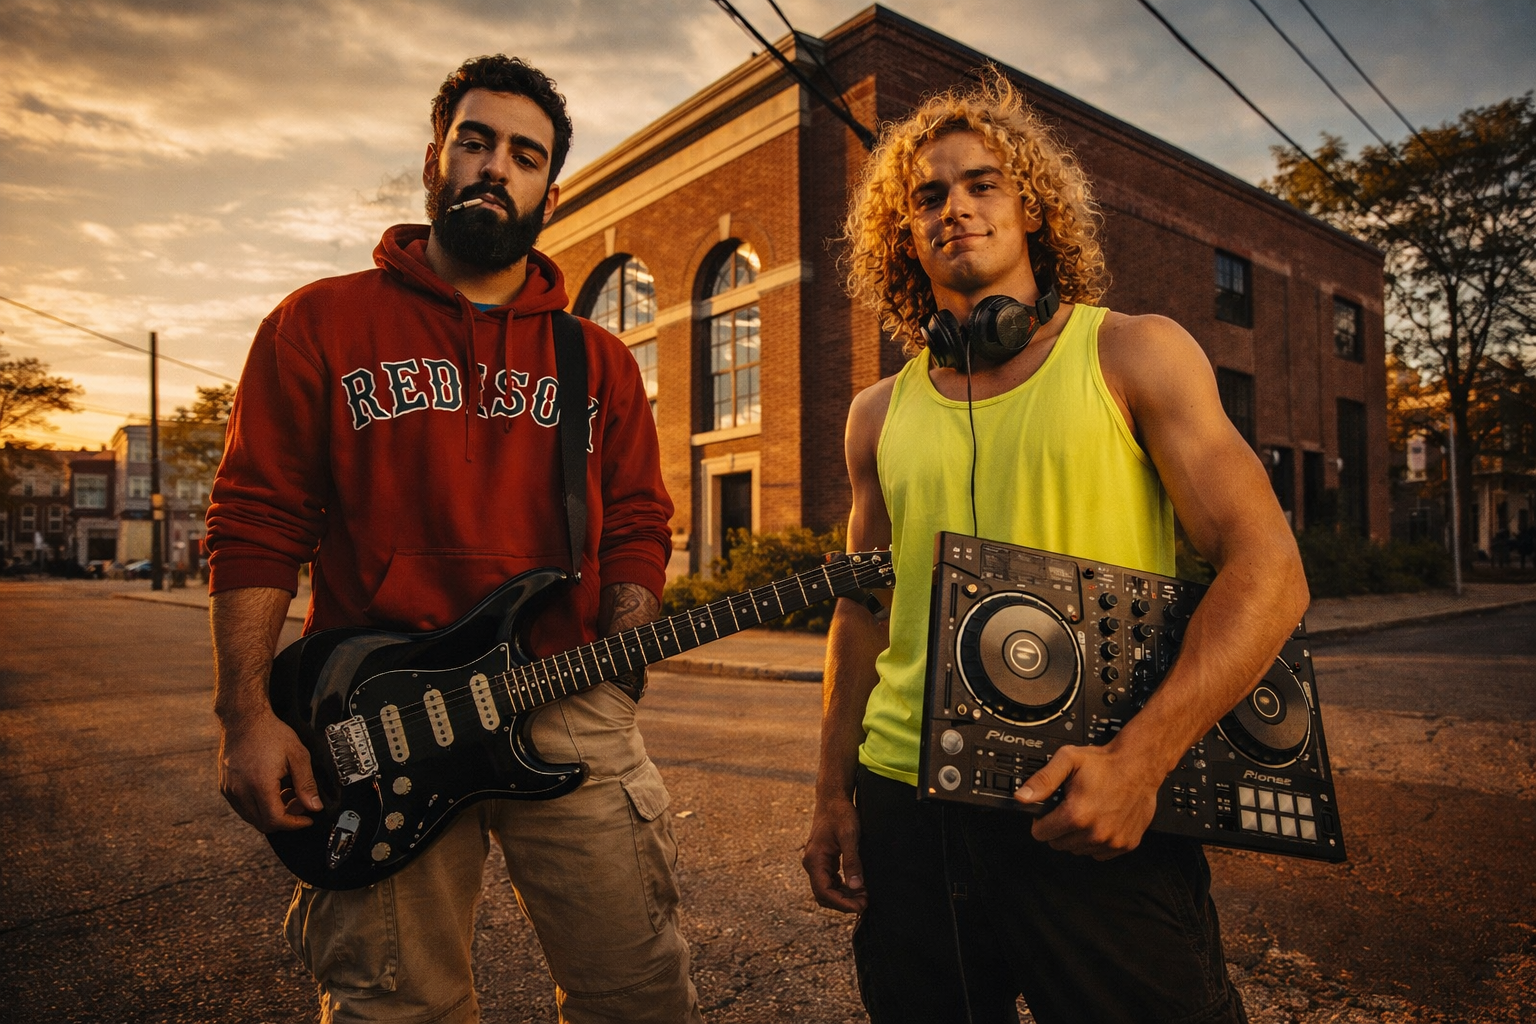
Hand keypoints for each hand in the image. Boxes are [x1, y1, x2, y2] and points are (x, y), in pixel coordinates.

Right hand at [218, 711, 322, 832]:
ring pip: (252, 817)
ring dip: (271, 813)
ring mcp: (230, 790)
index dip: (294, 824)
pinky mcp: (225, 787)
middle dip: (285, 819)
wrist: (244, 718)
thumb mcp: (297, 755)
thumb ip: (306, 784)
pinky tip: (271, 789)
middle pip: (263, 823)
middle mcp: (240, 791)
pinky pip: (242, 807)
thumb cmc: (270, 733)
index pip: (275, 820)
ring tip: (286, 793)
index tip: (307, 819)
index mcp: (259, 784)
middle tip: (299, 803)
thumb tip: (314, 807)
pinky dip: (258, 806)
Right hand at [802, 794, 867, 912]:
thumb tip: (856, 886)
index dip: (842, 903)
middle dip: (844, 903)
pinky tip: (858, 886)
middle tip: (865, 903)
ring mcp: (817, 862)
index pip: (824, 891)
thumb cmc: (840, 814)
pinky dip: (843, 887)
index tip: (860, 906)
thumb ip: (852, 862)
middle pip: (823, 895)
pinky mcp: (824, 860)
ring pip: (827, 889)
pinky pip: (830, 881)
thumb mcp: (849, 836)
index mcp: (814, 859)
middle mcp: (812, 863)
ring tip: (864, 895)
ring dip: (844, 896)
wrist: (832, 798)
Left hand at [1014, 743, 1159, 859]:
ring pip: (1078, 850)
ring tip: (1087, 812)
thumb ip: (1042, 780)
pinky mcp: (1125, 845)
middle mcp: (1095, 832)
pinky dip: (1096, 841)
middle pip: (1058, 844)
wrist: (1139, 765)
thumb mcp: (1068, 760)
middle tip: (1069, 808)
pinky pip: (1099, 853)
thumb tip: (1022, 797)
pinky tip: (1100, 822)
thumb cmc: (1106, 763)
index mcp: (1077, 814)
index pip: (1041, 834)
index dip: (1041, 821)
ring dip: (1077, 836)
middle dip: (1058, 828)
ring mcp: (1111, 841)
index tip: (1048, 812)